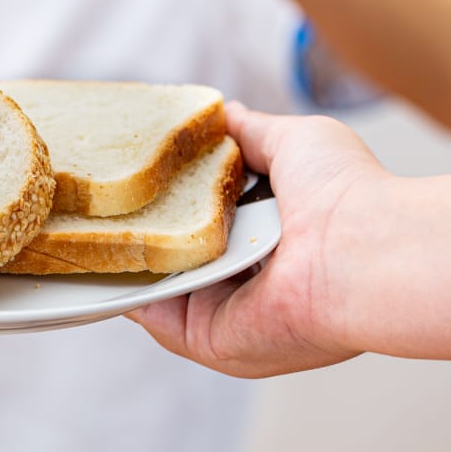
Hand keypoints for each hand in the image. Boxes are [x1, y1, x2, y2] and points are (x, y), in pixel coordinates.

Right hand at [126, 103, 387, 377]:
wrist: (365, 251)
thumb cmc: (346, 192)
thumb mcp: (295, 141)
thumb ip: (252, 132)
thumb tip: (221, 113)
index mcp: (273, 242)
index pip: (210, 221)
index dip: (174, 197)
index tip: (136, 171)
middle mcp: (250, 282)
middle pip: (177, 252)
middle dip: (140, 224)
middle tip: (100, 193)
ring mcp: (227, 312)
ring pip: (158, 282)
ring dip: (125, 252)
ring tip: (85, 215)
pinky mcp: (208, 337)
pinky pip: (153, 312)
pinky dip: (124, 286)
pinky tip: (104, 249)